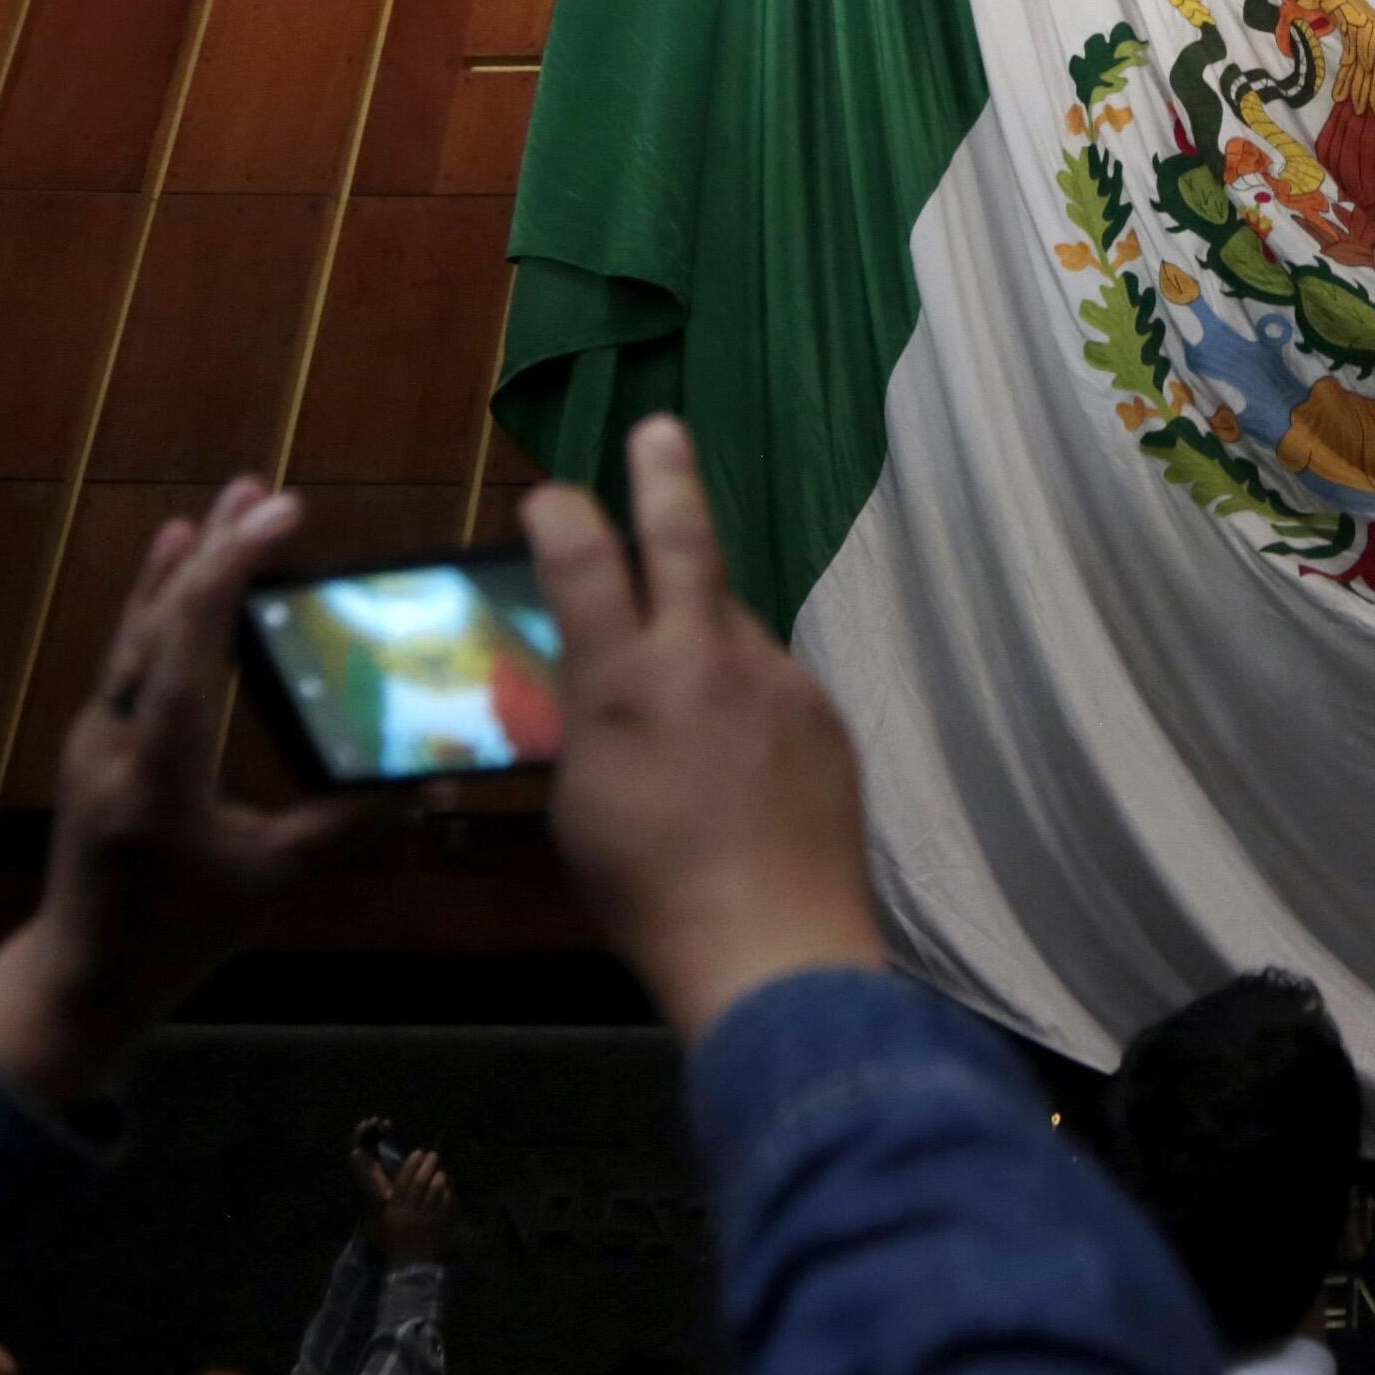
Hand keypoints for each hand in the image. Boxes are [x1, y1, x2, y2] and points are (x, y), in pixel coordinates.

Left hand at [0, 478, 390, 1110]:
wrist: (78, 977)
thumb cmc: (177, 937)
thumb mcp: (269, 880)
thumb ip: (347, 824)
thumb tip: (436, 781)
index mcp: (157, 766)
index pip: (189, 641)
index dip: (232, 568)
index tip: (283, 515)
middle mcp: (114, 735)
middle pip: (157, 619)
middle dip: (213, 548)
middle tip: (264, 488)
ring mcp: (94, 735)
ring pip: (135, 631)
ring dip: (183, 565)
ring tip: (225, 504)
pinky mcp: (94, 742)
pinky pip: (127, 656)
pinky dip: (158, 605)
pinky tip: (173, 568)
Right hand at [356, 1132, 454, 1265]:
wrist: (409, 1267)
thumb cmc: (393, 1244)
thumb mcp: (383, 1223)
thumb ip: (388, 1204)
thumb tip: (392, 1184)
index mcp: (394, 1209)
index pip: (403, 1181)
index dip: (411, 1164)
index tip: (418, 1152)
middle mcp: (410, 1210)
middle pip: (421, 1181)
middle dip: (428, 1165)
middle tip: (433, 1155)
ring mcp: (427, 1217)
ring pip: (435, 1190)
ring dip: (439, 1177)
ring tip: (440, 1171)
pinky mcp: (439, 1224)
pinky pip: (445, 1203)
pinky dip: (446, 1193)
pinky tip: (445, 1189)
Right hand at [523, 419, 886, 1039]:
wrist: (774, 945)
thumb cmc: (648, 893)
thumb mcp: (576, 808)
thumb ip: (585, 727)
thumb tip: (600, 690)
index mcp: (625, 682)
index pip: (584, 562)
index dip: (563, 515)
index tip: (551, 494)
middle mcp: (705, 658)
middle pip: (687, 538)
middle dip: (666, 475)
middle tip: (660, 429)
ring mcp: (775, 680)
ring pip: (731, 624)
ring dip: (703, 639)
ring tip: (687, 716)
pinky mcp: (823, 713)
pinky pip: (772, 681)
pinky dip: (747, 699)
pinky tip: (739, 763)